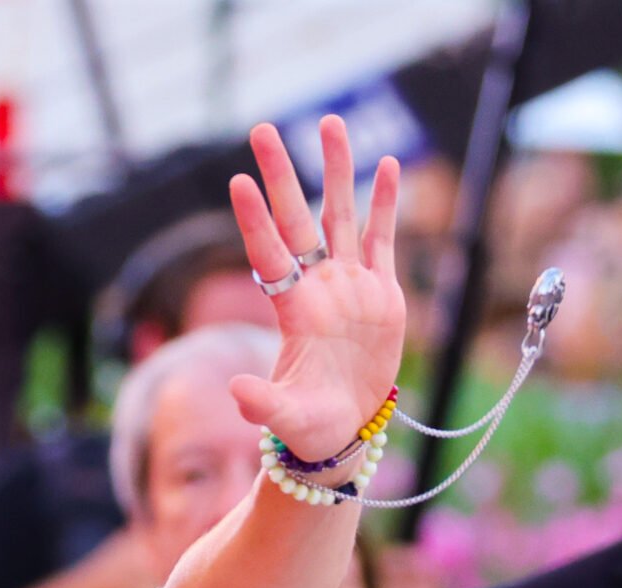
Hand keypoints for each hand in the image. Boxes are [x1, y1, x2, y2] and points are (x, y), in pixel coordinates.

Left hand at [227, 116, 406, 458]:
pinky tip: (386, 165)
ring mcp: (350, 286)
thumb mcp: (286, 419)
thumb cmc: (308, 427)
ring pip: (342, 215)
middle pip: (298, 218)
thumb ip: (262, 404)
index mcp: (293, 311)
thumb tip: (234, 391)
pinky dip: (387, 203)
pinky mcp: (382, 293)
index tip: (237, 180)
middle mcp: (318, 287)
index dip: (254, 218)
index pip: (268, 253)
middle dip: (282, 174)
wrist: (343, 431)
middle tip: (263, 128)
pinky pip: (384, 238)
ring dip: (337, 170)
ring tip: (330, 123)